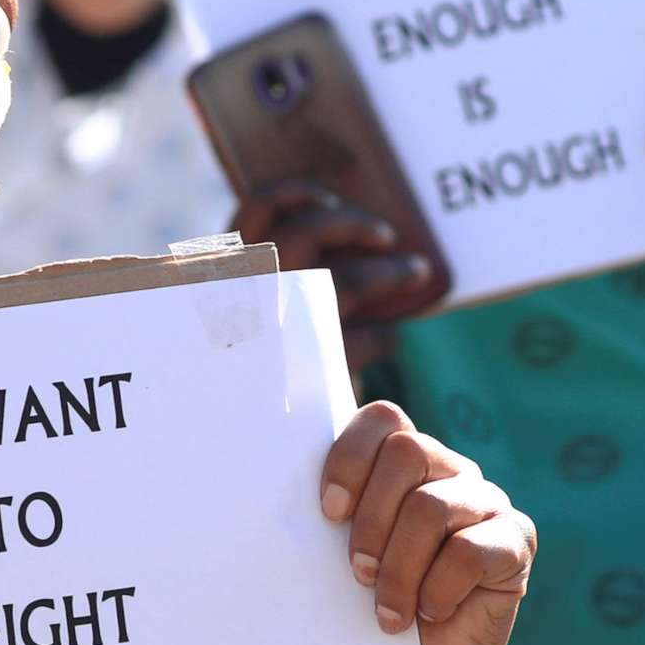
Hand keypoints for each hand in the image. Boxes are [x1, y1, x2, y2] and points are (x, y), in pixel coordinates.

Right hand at [233, 179, 434, 368]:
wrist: (246, 451)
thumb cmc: (254, 377)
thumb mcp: (251, 321)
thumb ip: (274, 281)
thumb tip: (331, 230)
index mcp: (229, 275)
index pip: (259, 208)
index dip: (298, 193)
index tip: (328, 197)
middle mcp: (252, 294)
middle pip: (313, 231)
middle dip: (356, 226)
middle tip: (387, 237)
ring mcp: (285, 330)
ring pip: (352, 281)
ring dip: (392, 272)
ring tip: (415, 272)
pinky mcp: (318, 370)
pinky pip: (372, 337)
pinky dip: (385, 336)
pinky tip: (387, 342)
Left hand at [320, 403, 534, 644]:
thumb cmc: (367, 616)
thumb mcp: (342, 558)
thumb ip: (334, 516)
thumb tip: (286, 491)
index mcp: (407, 465)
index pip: (384, 419)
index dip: (351, 458)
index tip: (328, 513)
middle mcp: (452, 472)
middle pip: (408, 452)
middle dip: (372, 518)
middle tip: (357, 573)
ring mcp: (489, 504)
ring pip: (433, 506)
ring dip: (399, 568)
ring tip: (388, 613)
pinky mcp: (515, 544)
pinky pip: (470, 551)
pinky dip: (438, 590)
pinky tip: (430, 613)